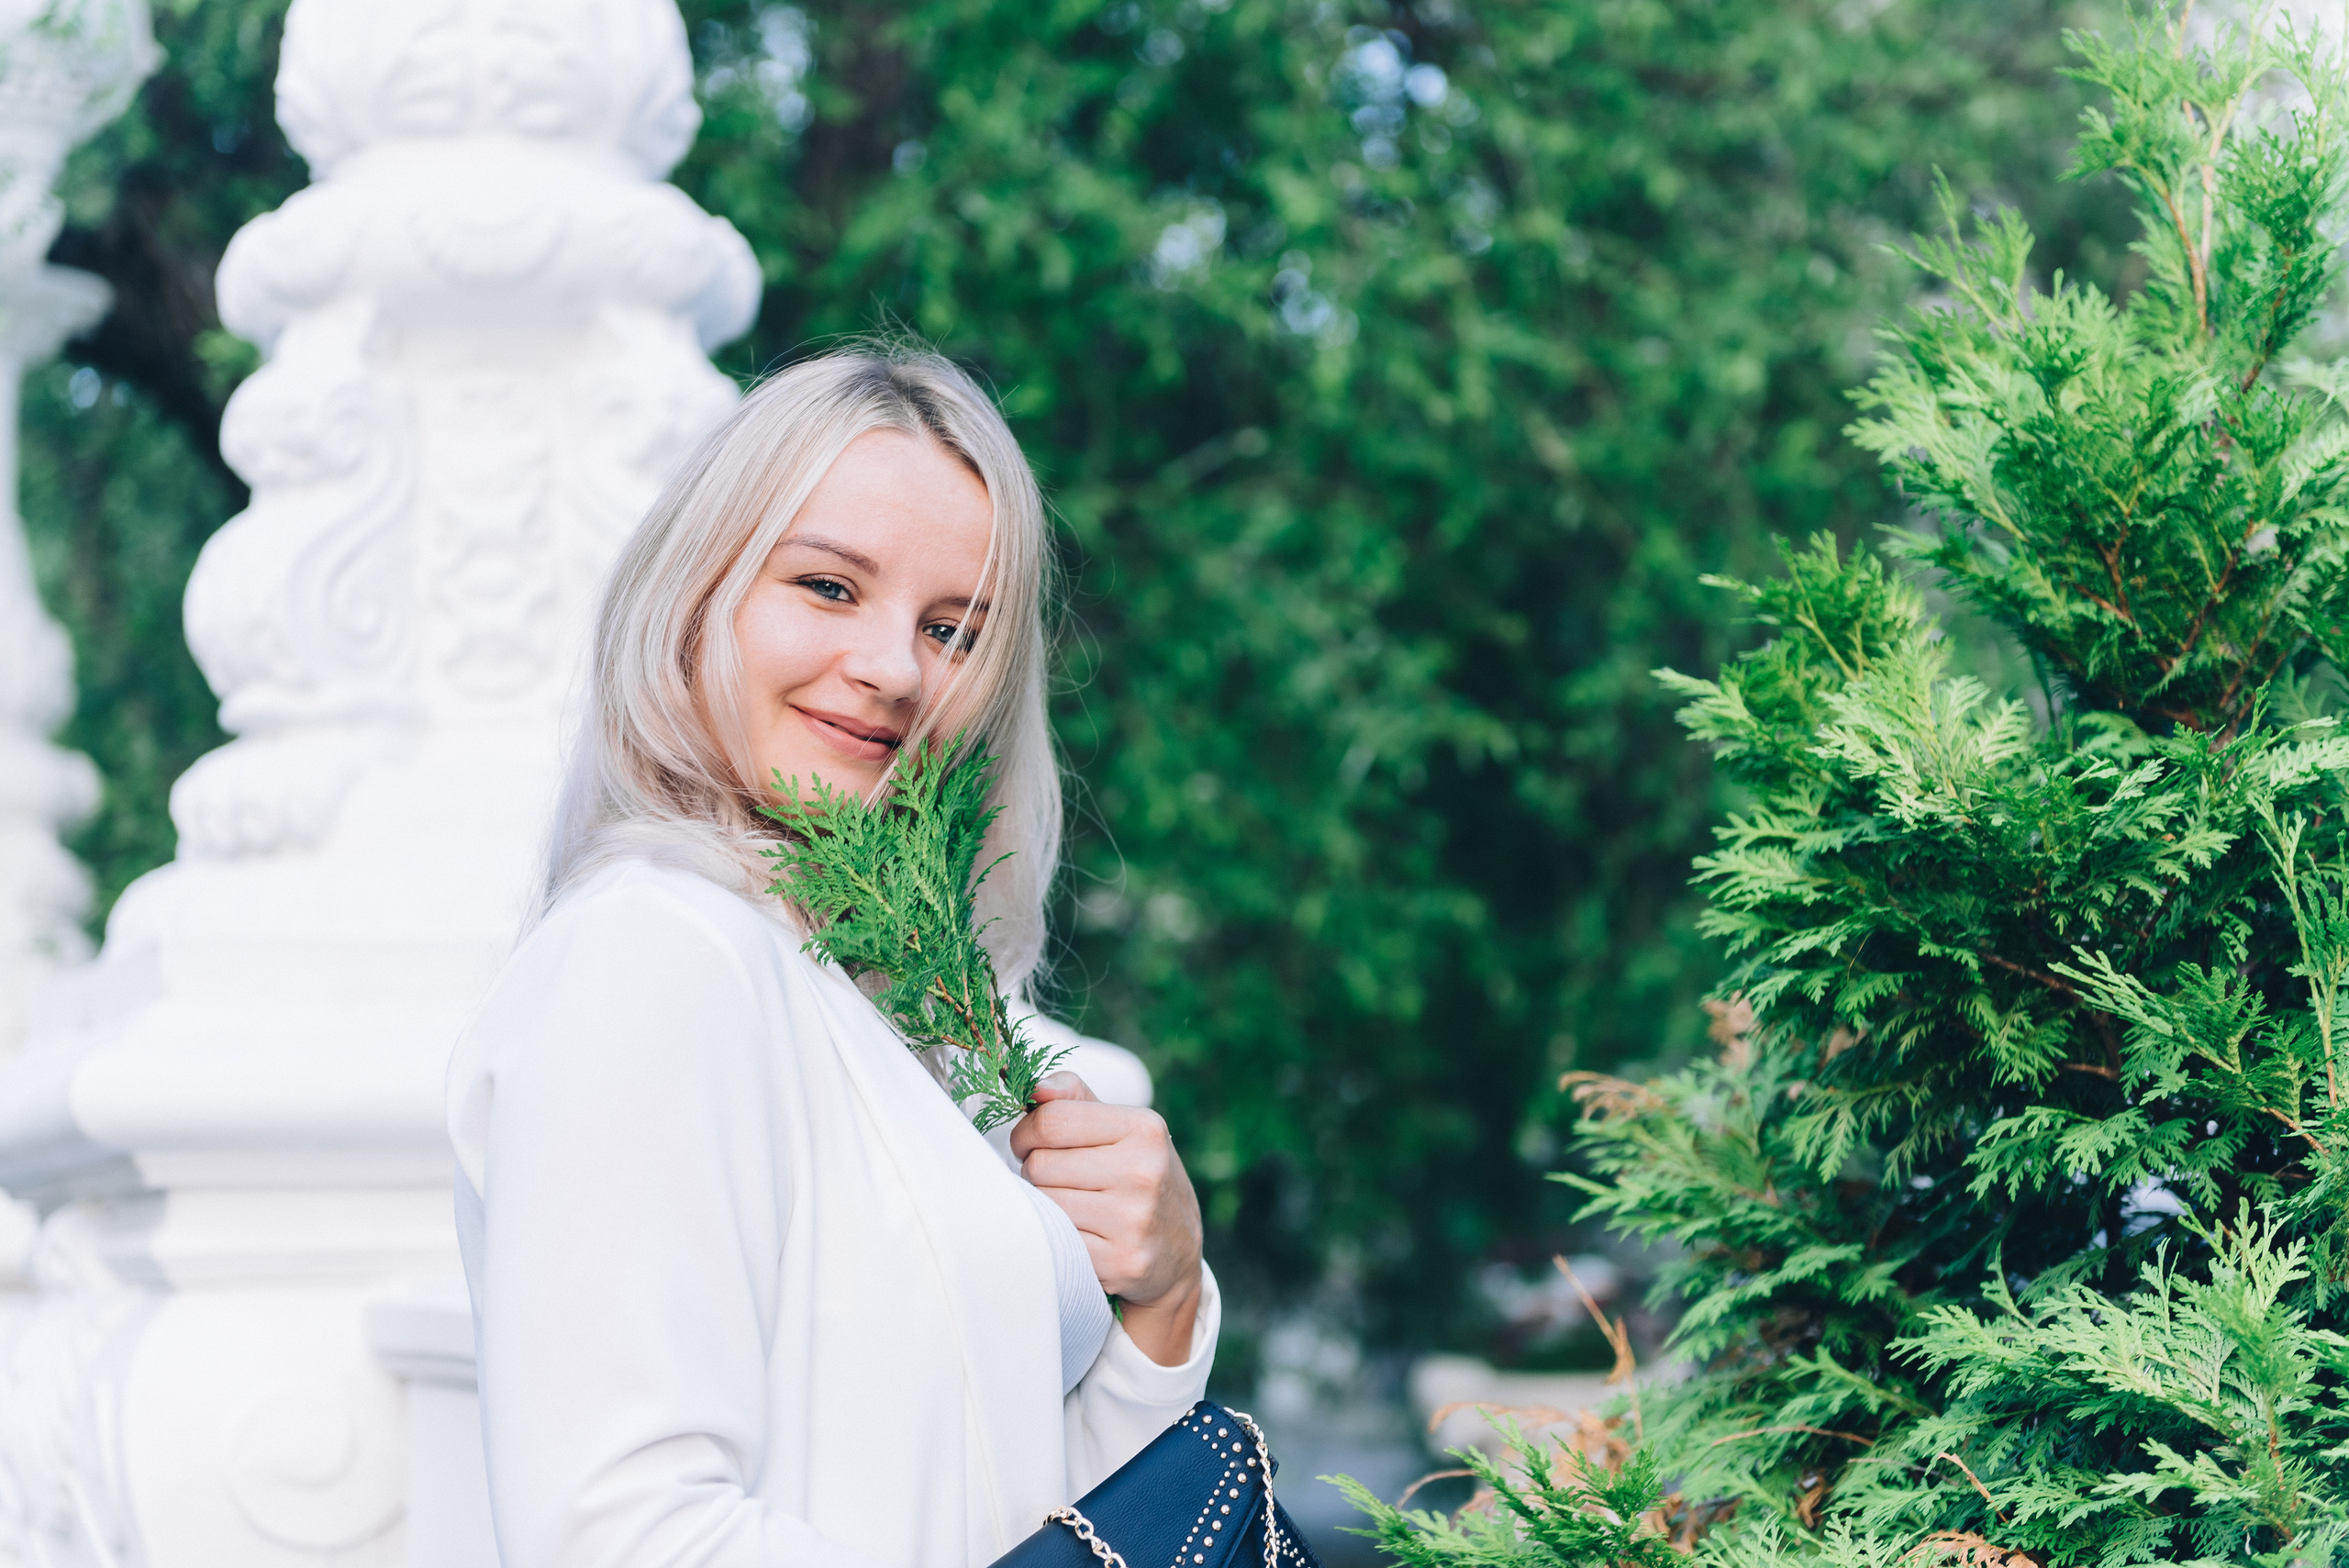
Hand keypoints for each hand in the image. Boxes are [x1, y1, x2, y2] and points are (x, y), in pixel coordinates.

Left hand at [1010, 1072, 1203, 1367]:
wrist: (1177, 1255)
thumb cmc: (1136, 1179)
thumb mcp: (1121, 1129)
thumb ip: (1074, 1098)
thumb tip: (1035, 1087)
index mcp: (1143, 1129)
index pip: (1051, 1120)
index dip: (1026, 1133)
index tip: (1030, 1144)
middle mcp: (1144, 1171)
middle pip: (1039, 1165)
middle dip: (1036, 1173)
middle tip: (1058, 1182)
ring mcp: (1134, 1219)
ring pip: (1044, 1205)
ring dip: (1045, 1208)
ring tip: (1071, 1208)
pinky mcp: (1122, 1262)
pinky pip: (1058, 1243)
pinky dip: (1060, 1240)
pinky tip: (1083, 1237)